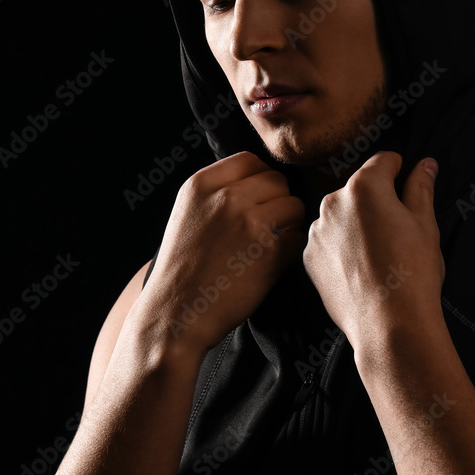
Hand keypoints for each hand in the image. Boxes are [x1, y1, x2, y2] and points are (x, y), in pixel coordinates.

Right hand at [138, 151, 305, 352]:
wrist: (176, 314)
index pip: (250, 160)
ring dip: (288, 226)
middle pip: (277, 181)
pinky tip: (269, 264)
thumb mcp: (187, 215)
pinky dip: (290, 252)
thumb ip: (218, 193)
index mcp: (201, 185)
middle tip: (264, 229)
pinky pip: (298, 237)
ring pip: (294, 206)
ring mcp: (249, 222)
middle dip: (277, 203)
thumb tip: (260, 180)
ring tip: (267, 247)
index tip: (256, 202)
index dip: (260, 180)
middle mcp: (225, 197)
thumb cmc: (183, 269)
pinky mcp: (268, 250)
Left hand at [302, 151, 443, 341]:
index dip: (399, 170)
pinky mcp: (308, 256)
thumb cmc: (412, 273)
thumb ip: (421, 188)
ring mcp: (317, 230)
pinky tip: (360, 267)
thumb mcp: (425, 225)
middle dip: (376, 201)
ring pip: (341, 214)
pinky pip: (327, 240)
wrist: (388, 324)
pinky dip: (341, 246)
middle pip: (359, 189)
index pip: (383, 161)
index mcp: (365, 187)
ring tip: (377, 254)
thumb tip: (426, 164)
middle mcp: (333, 202)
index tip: (406, 185)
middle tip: (396, 231)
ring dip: (356, 223)